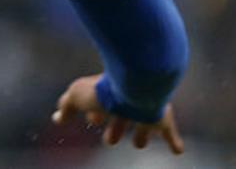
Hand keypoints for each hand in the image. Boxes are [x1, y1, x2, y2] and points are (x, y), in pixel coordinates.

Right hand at [52, 73, 183, 154]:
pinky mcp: (162, 119)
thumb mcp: (77, 95)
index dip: (94, 114)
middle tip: (111, 139)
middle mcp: (128, 101)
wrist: (137, 84)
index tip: (93, 119)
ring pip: (143, 125)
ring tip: (139, 143)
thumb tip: (57, 117)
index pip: (101, 106)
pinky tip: (178, 151)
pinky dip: (173, 142)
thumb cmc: (105, 89)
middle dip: (115, 129)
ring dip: (141, 135)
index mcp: (108, 94)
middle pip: (121, 117)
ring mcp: (146, 110)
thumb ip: (66, 105)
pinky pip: (169, 132)